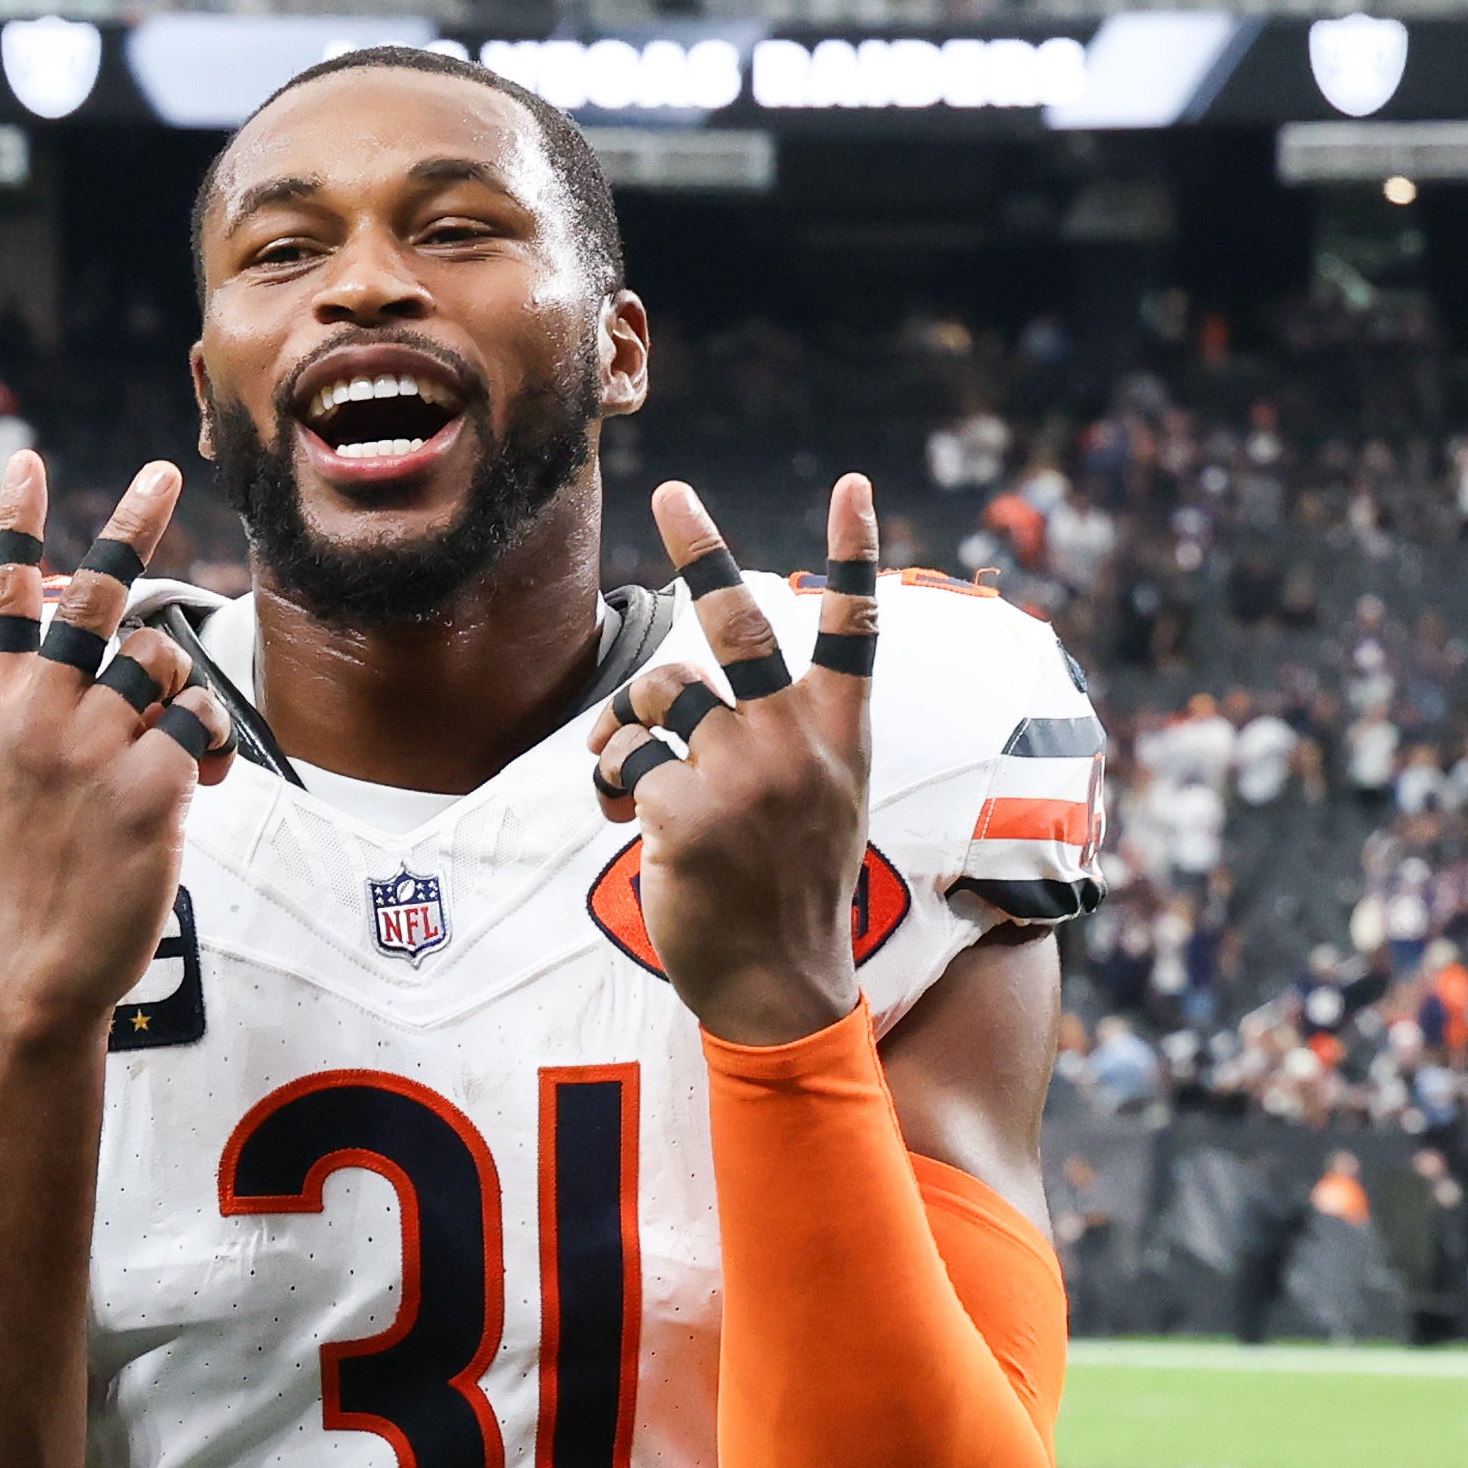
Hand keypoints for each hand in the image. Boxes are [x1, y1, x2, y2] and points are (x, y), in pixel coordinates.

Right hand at [0, 451, 237, 1039]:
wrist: (38, 963)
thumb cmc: (33, 877)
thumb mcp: (14, 783)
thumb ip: (57, 718)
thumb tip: (143, 670)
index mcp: (1, 710)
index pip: (5, 603)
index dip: (16, 531)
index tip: (25, 464)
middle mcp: (42, 713)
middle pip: (97, 598)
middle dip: (132, 525)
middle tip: (162, 474)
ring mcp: (93, 744)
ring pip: (166, 666)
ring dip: (182, 698)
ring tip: (173, 754)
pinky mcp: (149, 781)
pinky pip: (203, 725)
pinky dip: (213, 749)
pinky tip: (200, 787)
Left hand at [597, 474, 879, 1048]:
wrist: (779, 981)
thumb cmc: (789, 888)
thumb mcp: (823, 801)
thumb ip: (789, 736)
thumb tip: (684, 691)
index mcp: (837, 733)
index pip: (855, 631)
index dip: (853, 557)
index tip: (853, 486)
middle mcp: (795, 740)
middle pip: (739, 624)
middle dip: (702, 549)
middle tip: (674, 492)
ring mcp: (743, 772)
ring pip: (659, 694)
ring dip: (627, 724)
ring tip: (628, 767)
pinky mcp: (686, 809)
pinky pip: (626, 760)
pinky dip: (612, 782)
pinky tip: (627, 818)